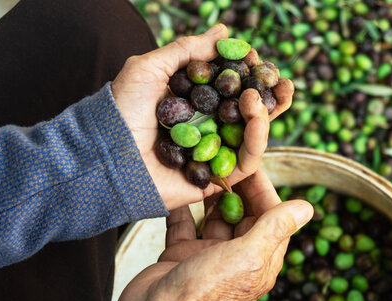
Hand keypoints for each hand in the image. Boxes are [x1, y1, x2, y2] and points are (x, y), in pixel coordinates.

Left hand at [111, 24, 293, 209]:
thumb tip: (223, 30)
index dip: (249, 74)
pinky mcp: (219, 178)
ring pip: (254, 134)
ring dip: (267, 112)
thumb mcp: (150, 68)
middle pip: (250, 112)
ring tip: (266, 94)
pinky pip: (248, 159)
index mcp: (193, 104)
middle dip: (272, 96)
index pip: (231, 88)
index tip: (257, 59)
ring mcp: (214, 154)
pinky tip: (257, 113)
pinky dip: (257, 136)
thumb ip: (188, 50)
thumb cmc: (121, 111)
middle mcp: (207, 129)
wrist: (106, 156)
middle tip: (284, 82)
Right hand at [112, 170, 312, 300]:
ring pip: (213, 217)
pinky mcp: (179, 255)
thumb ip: (275, 229)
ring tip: (204, 166)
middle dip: (237, 186)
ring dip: (210, 194)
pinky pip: (183, 225)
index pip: (271, 215)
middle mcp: (236, 256)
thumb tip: (308, 207)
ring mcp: (207, 256)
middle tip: (225, 158)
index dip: (263, 187)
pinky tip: (179, 186)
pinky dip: (181, 208)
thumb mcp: (248, 256)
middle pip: (243, 213)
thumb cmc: (206, 292)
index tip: (250, 161)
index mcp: (260, 259)